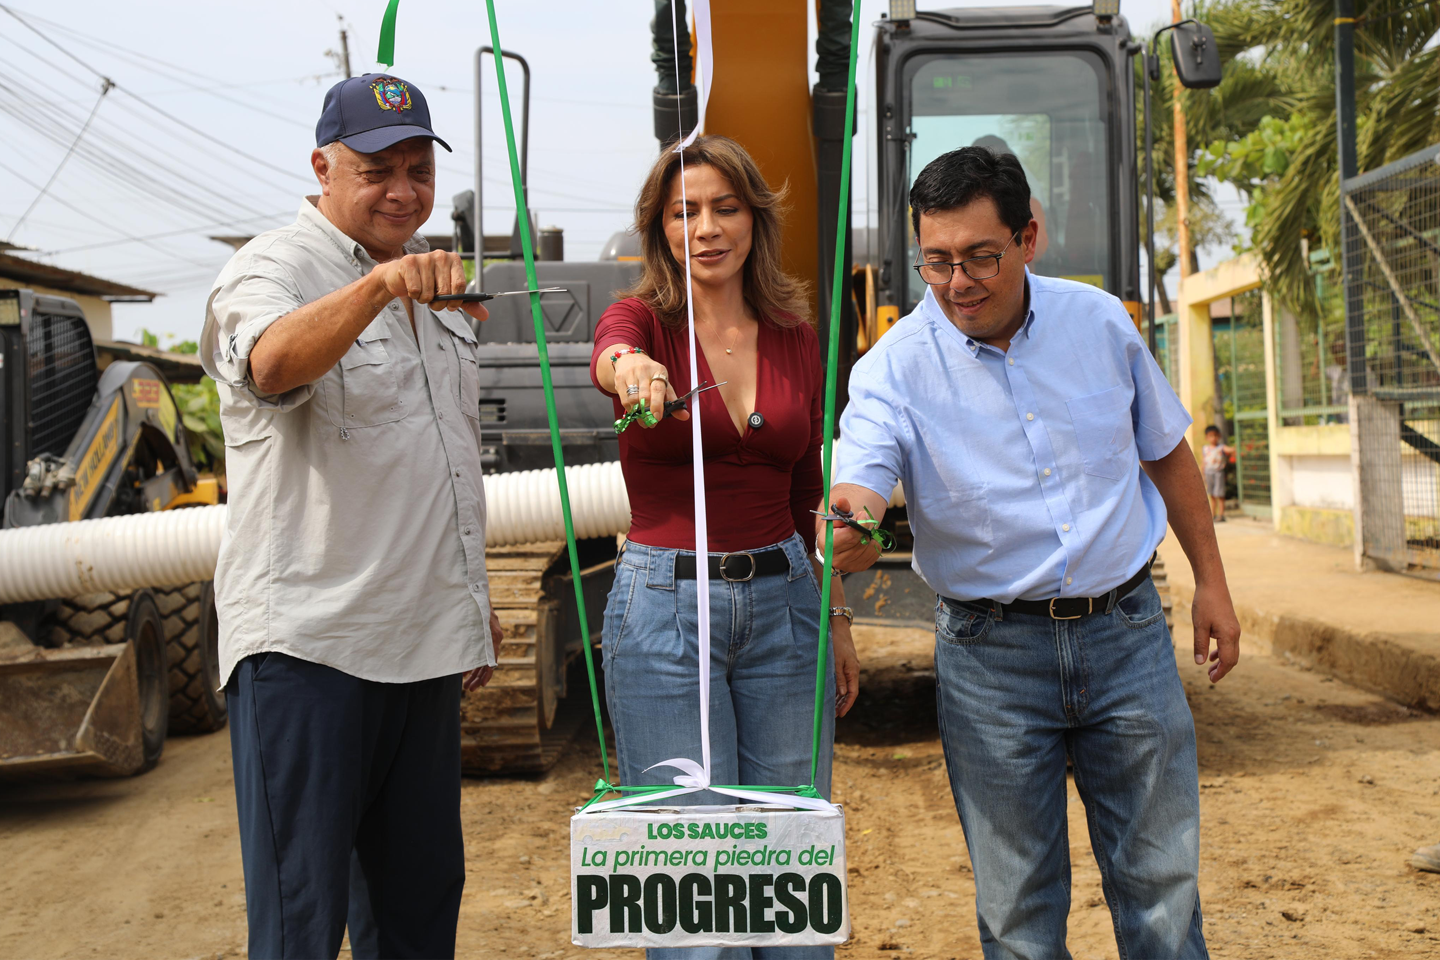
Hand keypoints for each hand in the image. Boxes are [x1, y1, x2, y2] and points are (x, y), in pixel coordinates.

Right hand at [372, 250, 489, 323]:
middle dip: (438, 303)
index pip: (460, 285)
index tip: (450, 306)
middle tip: (432, 300)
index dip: (455, 301)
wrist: (400, 277)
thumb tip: (485, 316)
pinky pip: (416, 290)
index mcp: (454, 260)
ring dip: (424, 299)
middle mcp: (441, 255)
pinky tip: (412, 287)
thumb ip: (468, 304)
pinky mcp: (409, 262)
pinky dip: (413, 295)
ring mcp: (425, 257)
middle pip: (445, 291)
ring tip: (421, 291)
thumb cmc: (428, 284)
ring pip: (429, 293)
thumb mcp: (450, 294)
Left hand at [462, 610, 505, 691]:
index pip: (492, 661)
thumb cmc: (476, 603)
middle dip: (477, 677)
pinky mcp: (483, 637)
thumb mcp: (478, 620)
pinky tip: (465, 672)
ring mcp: (489, 638)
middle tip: (468, 689)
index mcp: (494, 637)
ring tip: (466, 685)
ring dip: (474, 673)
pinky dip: (473, 663)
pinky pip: (480, 654)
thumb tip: (470, 660)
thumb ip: (476, 637)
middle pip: (487, 664)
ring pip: (483, 661)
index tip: (481, 685)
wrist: (475, 591)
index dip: (487, 674)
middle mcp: (494, 639)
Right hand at [613, 352, 686, 424]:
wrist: (630, 359)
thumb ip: (672, 400)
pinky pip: (624, 400)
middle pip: (645, 396)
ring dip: (638, 413)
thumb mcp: (663, 383)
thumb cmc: (650, 374)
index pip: (658, 389)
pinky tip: (635, 411)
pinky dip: (630, 409)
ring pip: (633, 399)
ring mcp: (630, 374)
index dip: (658, 405)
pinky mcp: (619, 379)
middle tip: (651, 422)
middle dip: (647, 413)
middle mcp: (643, 370)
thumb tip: (684, 416)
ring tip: (642, 419)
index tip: (658, 417)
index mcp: (658, 370)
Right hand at [820, 495, 880, 575]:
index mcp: (829, 546)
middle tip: (862, 521)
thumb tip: (842, 500)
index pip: (850, 537)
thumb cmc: (834, 530)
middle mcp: (838, 560)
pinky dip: (872, 543)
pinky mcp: (861, 567)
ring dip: (869, 536)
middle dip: (865, 529)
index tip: (863, 515)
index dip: (860, 525)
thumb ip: (841, 509)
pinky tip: (864, 541)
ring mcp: (850, 566)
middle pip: (862, 540)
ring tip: (860, 533)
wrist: (833, 547)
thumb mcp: (835, 517)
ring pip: (870, 545)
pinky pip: (875, 551)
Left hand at [831, 617, 859, 717]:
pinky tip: (832, 694)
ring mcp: (849, 668)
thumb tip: (841, 694)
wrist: (838, 627)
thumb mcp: (836, 661)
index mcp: (853, 671)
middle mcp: (853, 671)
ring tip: (832, 708)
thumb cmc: (836, 643)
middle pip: (850, 692)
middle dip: (843, 704)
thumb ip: (838, 677)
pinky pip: (843, 680)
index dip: (847, 705)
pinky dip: (838, 688)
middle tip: (834, 715)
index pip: (852, 693)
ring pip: (846, 687)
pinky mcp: (845, 664)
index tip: (841, 714)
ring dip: (840, 698)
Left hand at [1191, 579, 1239, 682]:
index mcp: (1229, 636)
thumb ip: (1200, 645)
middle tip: (1210, 678)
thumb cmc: (1205, 603)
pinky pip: (1229, 644)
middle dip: (1222, 670)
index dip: (1220, 672)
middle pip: (1232, 659)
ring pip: (1231, 652)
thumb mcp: (1199, 626)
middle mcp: (1235, 634)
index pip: (1227, 661)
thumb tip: (1200, 663)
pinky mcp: (1231, 625)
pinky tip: (1211, 655)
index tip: (1211, 680)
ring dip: (1222, 661)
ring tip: (1210, 669)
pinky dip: (1222, 652)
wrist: (1213, 584)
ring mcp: (1235, 629)